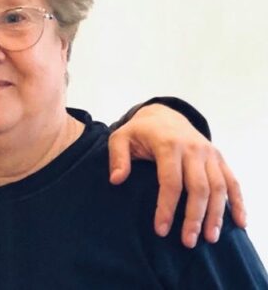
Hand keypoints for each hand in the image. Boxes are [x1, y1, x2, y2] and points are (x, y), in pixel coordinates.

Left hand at [108, 104, 246, 247]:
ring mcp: (209, 153)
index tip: (161, 229)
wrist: (164, 115)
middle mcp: (193, 149)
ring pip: (218, 187)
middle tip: (188, 241)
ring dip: (216, 214)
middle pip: (198, 187)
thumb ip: (117, 157)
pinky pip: (233, 181)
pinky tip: (240, 222)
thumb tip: (116, 180)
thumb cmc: (140, 131)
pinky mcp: (219, 158)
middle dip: (194, 217)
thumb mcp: (120, 137)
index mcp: (168, 144)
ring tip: (210, 238)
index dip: (167, 207)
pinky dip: (238, 202)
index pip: (170, 181)